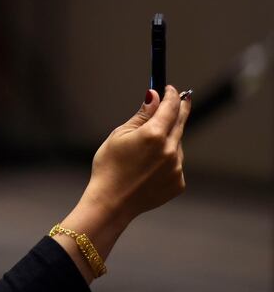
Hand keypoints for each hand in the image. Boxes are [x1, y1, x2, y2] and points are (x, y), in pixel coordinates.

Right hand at [53, 85, 190, 281]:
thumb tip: (154, 96)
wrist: (111, 202)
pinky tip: (148, 168)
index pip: (170, 107)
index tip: (171, 88)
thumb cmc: (109, 166)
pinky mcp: (178, 183)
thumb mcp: (119, 135)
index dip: (172, 95)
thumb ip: (141, 115)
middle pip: (180, 123)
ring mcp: (177, 168)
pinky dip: (167, 159)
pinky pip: (176, 163)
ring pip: (177, 144)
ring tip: (145, 150)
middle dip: (179, 109)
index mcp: (154, 135)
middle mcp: (171, 150)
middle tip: (181, 99)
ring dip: (168, 139)